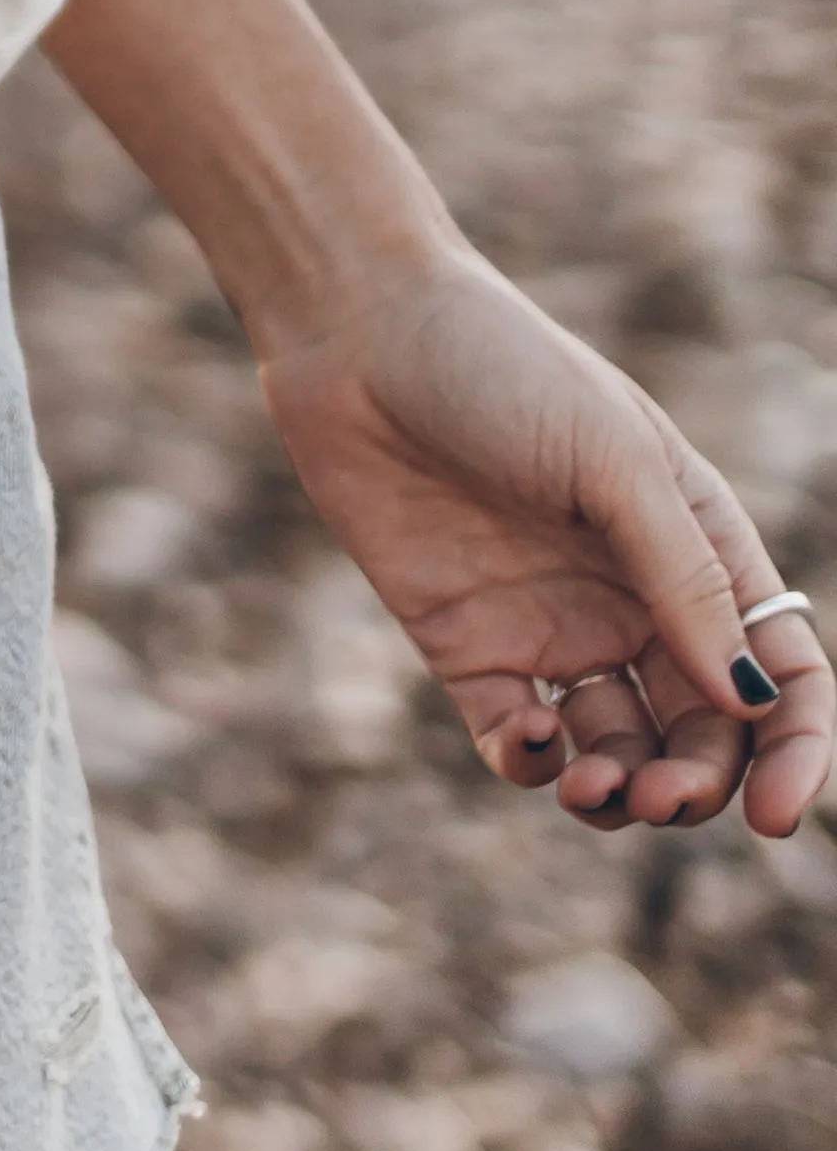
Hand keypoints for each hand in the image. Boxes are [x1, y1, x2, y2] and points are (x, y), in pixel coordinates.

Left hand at [259, 243, 830, 834]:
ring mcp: (549, 626)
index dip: (793, 749)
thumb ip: (682, 579)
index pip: (775, 673)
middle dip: (696, 783)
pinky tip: (535, 739)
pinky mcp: (465, 644)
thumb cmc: (501, 368)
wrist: (357, 333)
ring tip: (600, 788)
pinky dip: (536, 762)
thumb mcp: (614, 463)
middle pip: (699, 730)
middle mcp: (633, 599)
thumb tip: (748, 698)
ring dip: (620, 790)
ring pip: (616, 749)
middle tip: (661, 800)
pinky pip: (517, 736)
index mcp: (696, 548)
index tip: (775, 816)